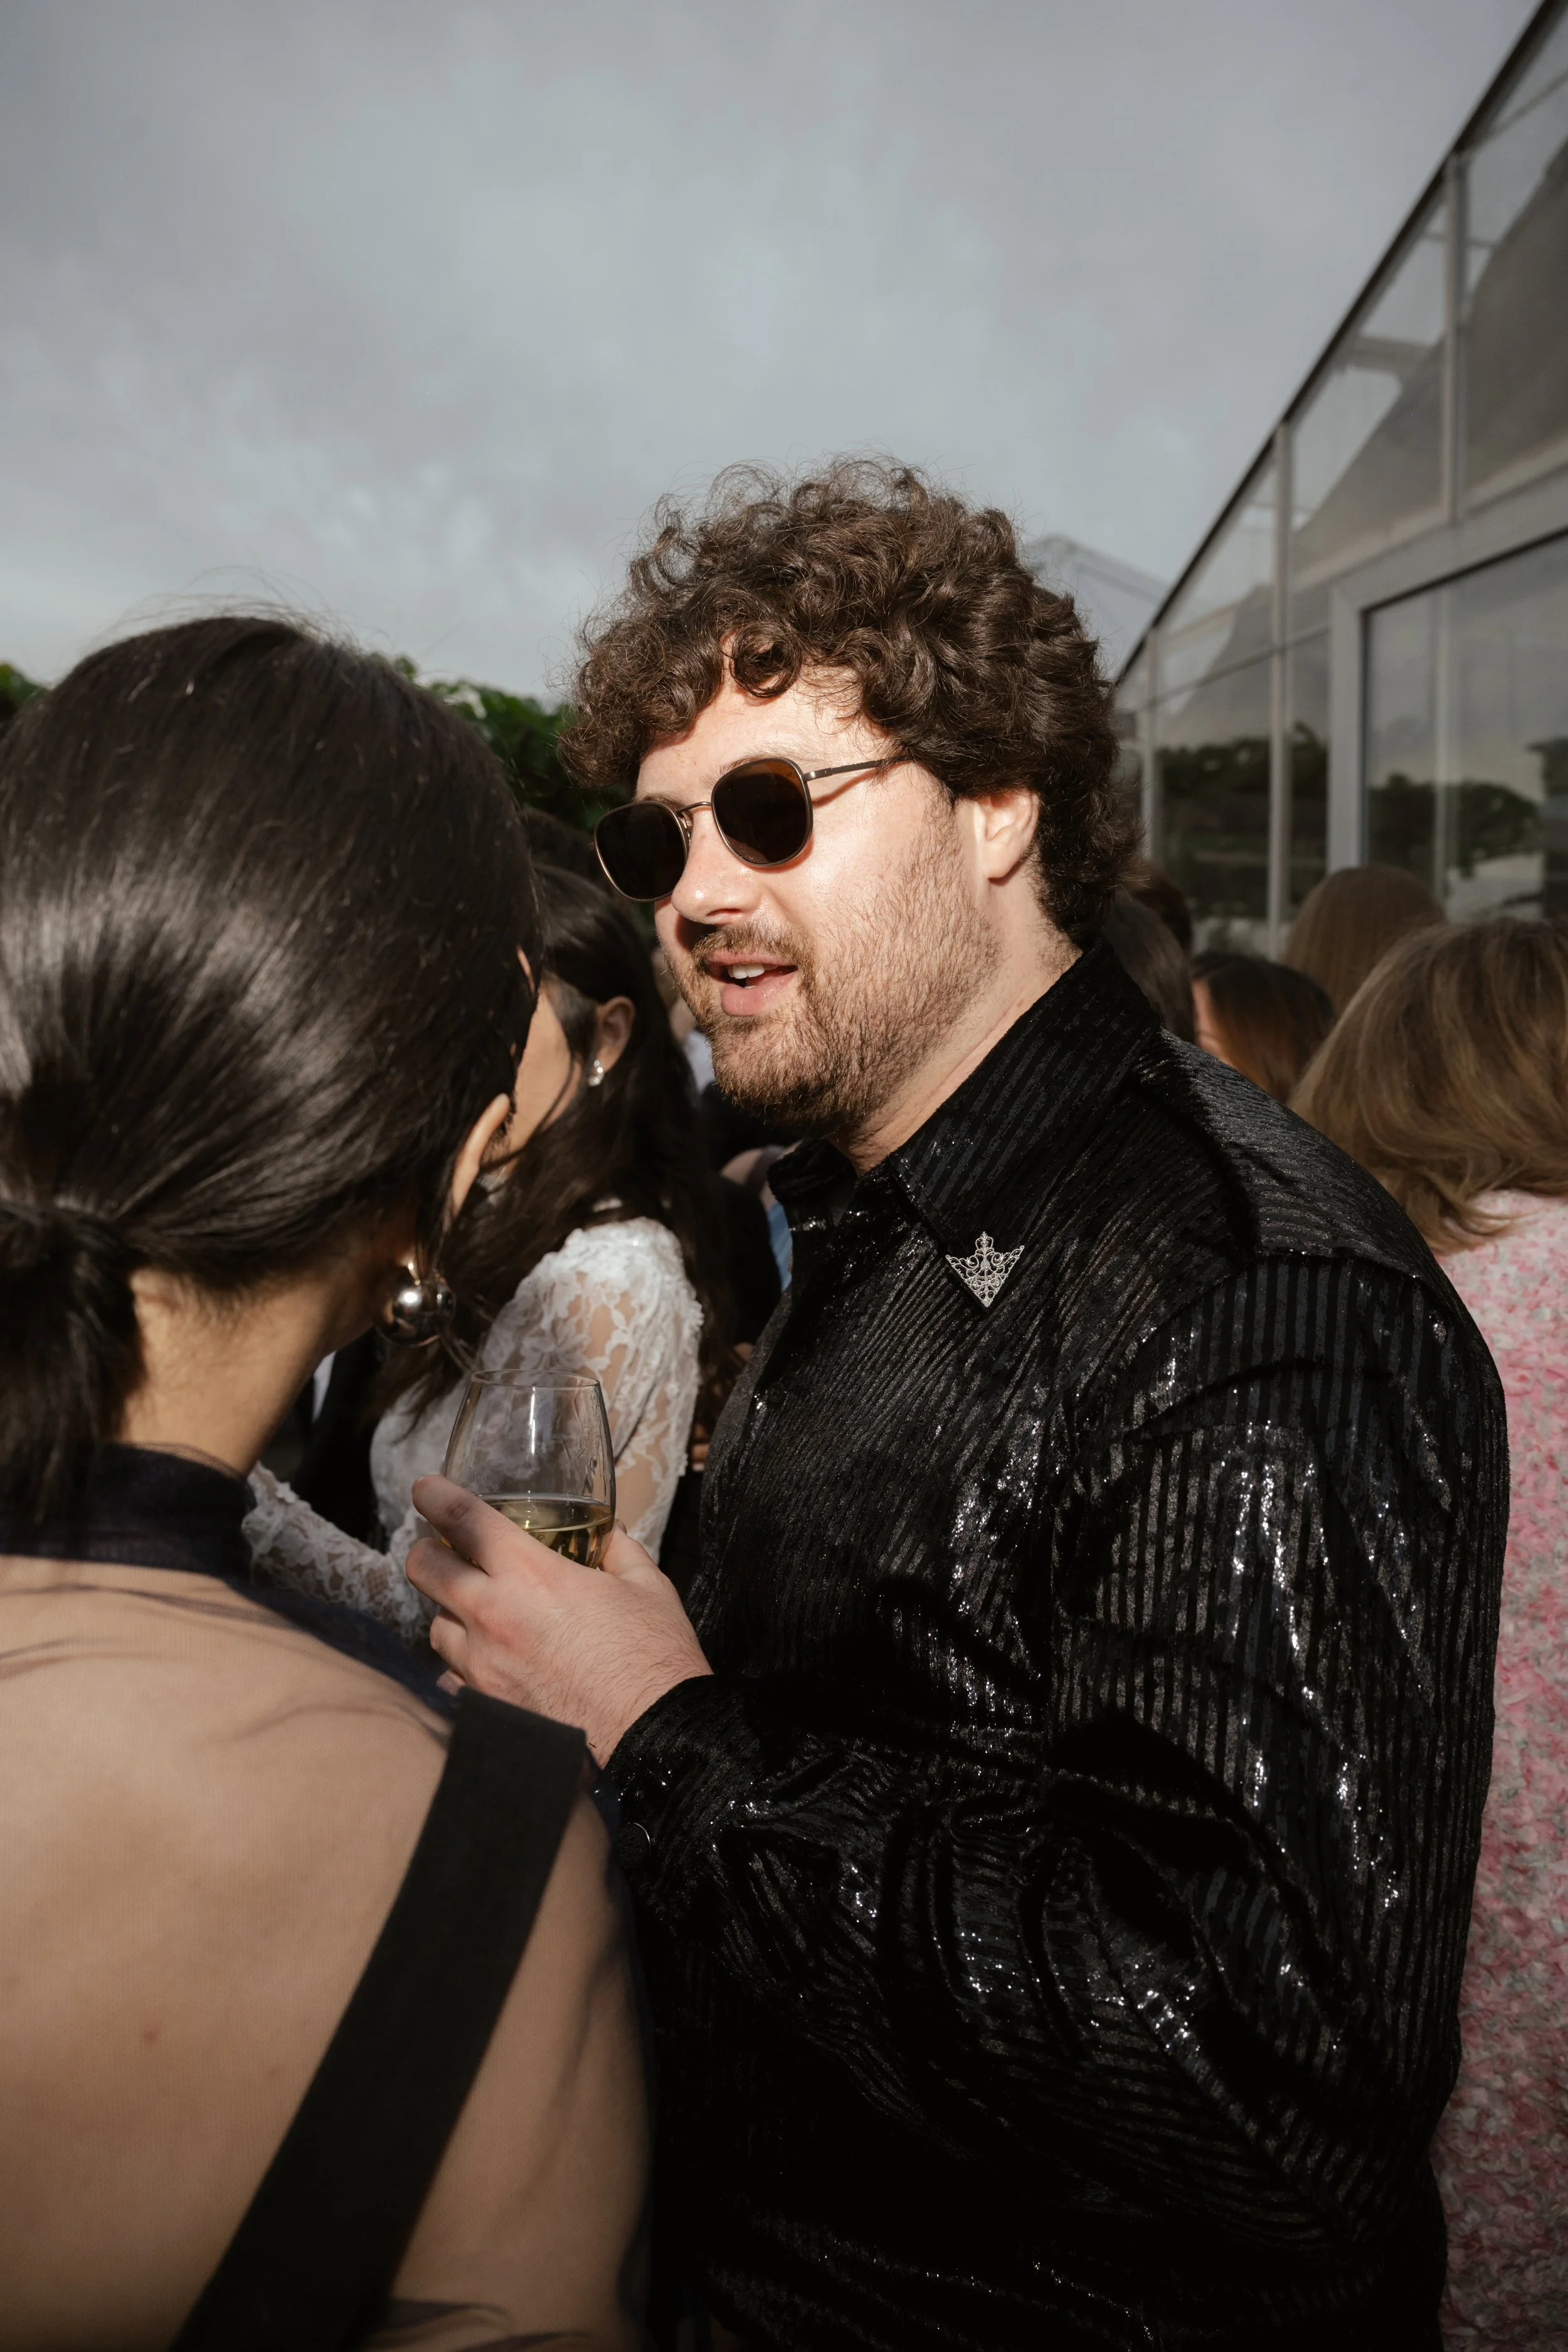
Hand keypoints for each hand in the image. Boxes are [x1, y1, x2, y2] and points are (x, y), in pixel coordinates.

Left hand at [406, 1474, 712, 1763]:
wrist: (653, 1736)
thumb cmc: (653, 1658)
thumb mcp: (646, 1587)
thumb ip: (619, 1551)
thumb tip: (610, 1534)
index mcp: (532, 1575)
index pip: (464, 1521)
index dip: (436, 1496)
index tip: (425, 1489)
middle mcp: (494, 1616)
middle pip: (425, 1571)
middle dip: (426, 1553)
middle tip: (441, 1551)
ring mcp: (483, 1667)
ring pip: (435, 1628)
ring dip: (449, 1613)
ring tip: (475, 1613)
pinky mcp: (485, 1706)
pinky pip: (453, 1678)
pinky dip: (462, 1666)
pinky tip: (487, 1664)